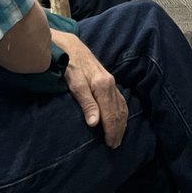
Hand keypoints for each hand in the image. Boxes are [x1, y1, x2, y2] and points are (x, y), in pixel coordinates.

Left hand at [53, 32, 127, 147]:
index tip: (110, 144)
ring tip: (118, 137)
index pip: (111, 114)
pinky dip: (122, 112)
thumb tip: (94, 123)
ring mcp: (111, 82)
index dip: (111, 131)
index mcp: (103, 86)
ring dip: (121, 123)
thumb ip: (86, 103)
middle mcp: (110, 84)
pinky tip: (120, 118)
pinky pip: (120, 99)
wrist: (70, 47)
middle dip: (118, 130)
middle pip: (118, 112)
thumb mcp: (74, 84)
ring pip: (121, 106)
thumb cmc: (69, 66)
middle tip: (114, 145)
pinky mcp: (109, 81)